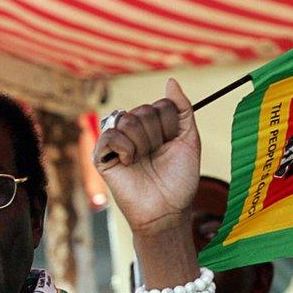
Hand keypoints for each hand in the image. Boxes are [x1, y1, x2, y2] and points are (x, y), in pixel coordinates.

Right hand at [94, 79, 200, 236]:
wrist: (167, 211)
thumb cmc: (181, 180)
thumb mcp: (189, 141)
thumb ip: (182, 109)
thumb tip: (171, 81)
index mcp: (156, 127)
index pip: (162, 105)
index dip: (171, 125)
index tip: (172, 145)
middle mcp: (136, 131)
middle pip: (145, 110)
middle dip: (157, 135)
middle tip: (157, 155)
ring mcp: (118, 142)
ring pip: (127, 119)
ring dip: (142, 142)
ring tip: (143, 160)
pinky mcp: (102, 156)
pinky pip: (110, 134)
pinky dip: (125, 147)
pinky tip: (129, 162)